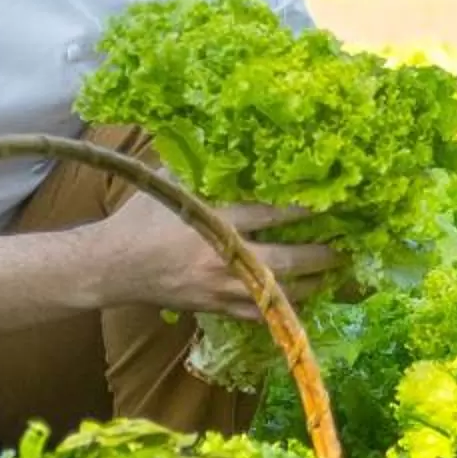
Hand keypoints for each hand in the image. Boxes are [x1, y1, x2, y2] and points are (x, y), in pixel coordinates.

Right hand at [87, 188, 344, 318]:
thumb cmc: (140, 218)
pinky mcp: (216, 308)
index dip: (304, 212)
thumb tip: (231, 142)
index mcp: (214, 222)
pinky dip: (283, 310)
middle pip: (286, 262)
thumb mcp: (169, 182)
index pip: (270, 216)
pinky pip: (259, 316)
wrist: (111, 267)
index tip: (331, 204)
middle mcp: (223, 260)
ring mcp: (221, 289)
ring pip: (278, 296)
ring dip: (310, 287)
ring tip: (333, 276)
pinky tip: (300, 300)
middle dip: (321, 257)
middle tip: (345, 248)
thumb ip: (203, 167)